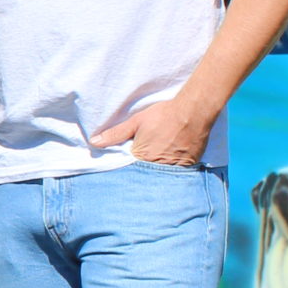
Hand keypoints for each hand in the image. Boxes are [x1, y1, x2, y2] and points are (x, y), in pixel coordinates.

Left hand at [90, 95, 212, 165]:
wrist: (193, 112)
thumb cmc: (163, 116)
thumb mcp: (136, 122)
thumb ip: (115, 134)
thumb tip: (94, 142)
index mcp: (142, 158)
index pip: (131, 171)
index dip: (130, 168)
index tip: (129, 167)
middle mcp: (158, 167)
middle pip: (147, 175)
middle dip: (144, 172)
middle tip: (147, 164)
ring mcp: (175, 168)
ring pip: (162, 175)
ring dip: (159, 172)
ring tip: (161, 160)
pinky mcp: (189, 166)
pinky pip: (178, 173)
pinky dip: (174, 170)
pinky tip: (173, 160)